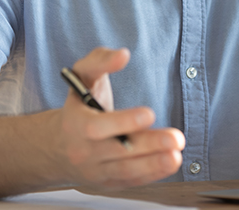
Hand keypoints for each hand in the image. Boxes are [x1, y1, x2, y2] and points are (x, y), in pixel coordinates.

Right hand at [50, 47, 184, 186]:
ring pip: (126, 171)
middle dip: (149, 146)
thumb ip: (101, 60)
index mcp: (75, 123)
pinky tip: (170, 162)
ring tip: (177, 154)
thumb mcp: (82, 76)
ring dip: (154, 164)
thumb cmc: (79, 103)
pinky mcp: (108, 182)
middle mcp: (83, 151)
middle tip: (176, 138)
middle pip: (118, 152)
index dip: (124, 121)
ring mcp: (95, 170)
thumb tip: (122, 55)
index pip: (98, 127)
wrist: (61, 144)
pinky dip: (152, 174)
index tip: (150, 114)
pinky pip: (131, 181)